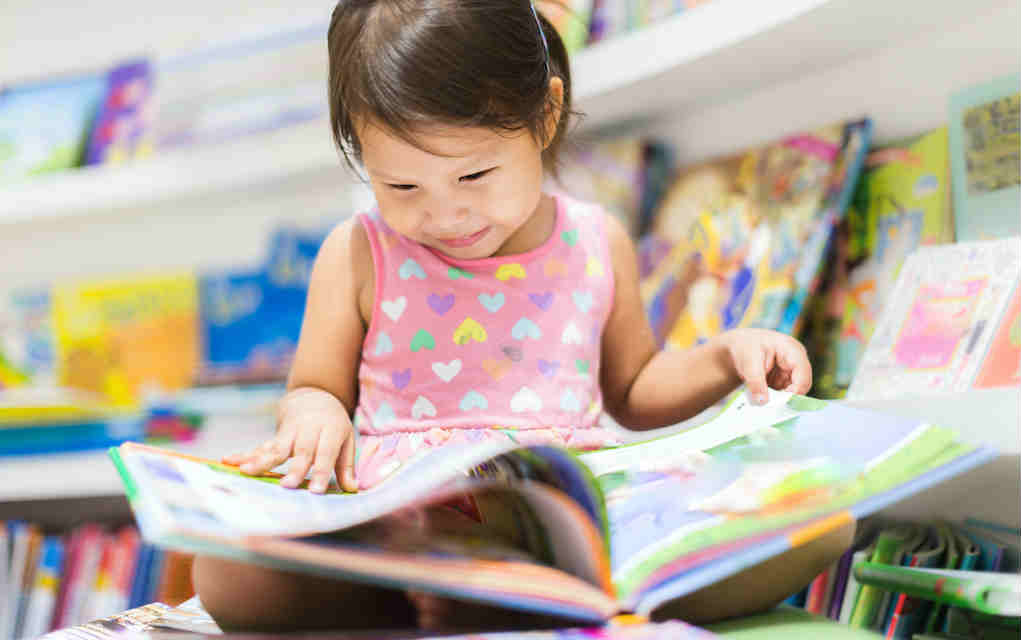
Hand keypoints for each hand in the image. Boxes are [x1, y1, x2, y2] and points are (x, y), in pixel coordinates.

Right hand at [222, 387, 357, 492]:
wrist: (314, 397)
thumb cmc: (333, 426)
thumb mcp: (346, 440)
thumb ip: (346, 465)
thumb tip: (353, 489)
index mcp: (330, 431)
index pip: (326, 454)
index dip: (321, 472)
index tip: (315, 491)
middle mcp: (309, 430)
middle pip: (301, 451)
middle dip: (294, 469)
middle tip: (286, 486)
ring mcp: (289, 432)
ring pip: (275, 447)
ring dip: (261, 461)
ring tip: (247, 472)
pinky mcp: (275, 436)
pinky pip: (259, 446)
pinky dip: (244, 453)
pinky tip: (228, 460)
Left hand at [721, 328, 811, 404]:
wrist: (739, 344)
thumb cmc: (746, 346)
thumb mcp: (748, 362)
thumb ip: (756, 382)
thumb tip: (762, 402)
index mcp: (792, 350)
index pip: (803, 374)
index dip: (795, 390)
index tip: (780, 403)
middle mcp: (797, 360)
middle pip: (801, 385)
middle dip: (786, 396)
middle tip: (769, 404)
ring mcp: (792, 370)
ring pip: (792, 391)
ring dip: (778, 398)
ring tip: (761, 397)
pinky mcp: (785, 379)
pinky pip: (784, 393)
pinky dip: (774, 397)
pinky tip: (761, 395)